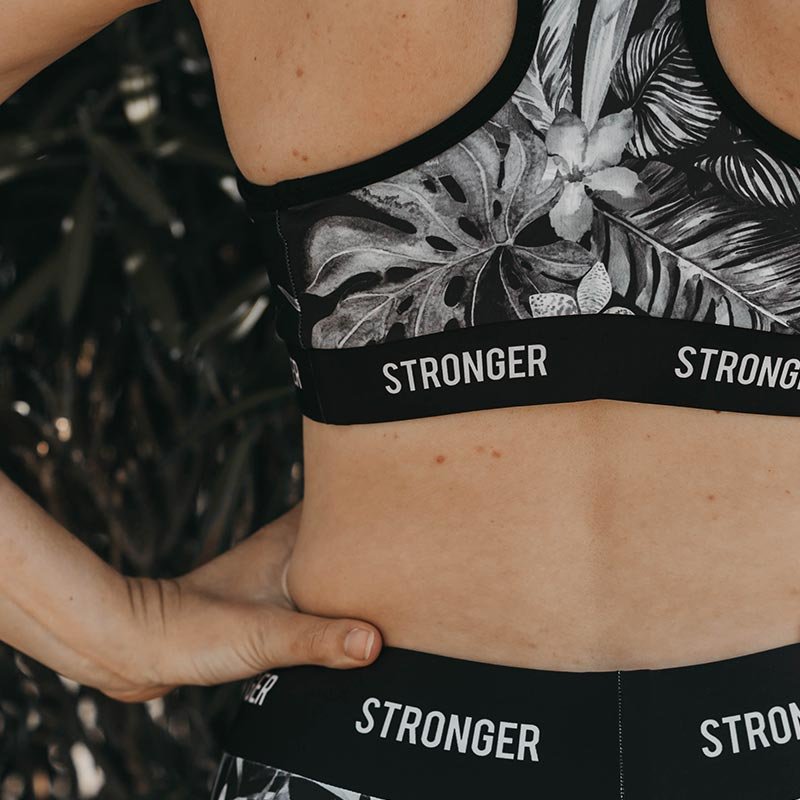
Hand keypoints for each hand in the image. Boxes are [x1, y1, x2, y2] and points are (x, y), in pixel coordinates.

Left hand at [104, 504, 382, 701]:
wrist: (141, 646)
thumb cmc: (194, 629)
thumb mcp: (266, 636)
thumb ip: (320, 639)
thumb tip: (374, 642)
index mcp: (289, 541)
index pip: (340, 499)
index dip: (374, 496)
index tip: (409, 496)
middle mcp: (285, 549)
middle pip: (342, 531)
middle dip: (374, 533)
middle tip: (415, 541)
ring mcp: (276, 573)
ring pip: (329, 558)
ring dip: (354, 565)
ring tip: (395, 576)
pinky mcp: (268, 600)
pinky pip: (315, 586)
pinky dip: (336, 593)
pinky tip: (350, 616)